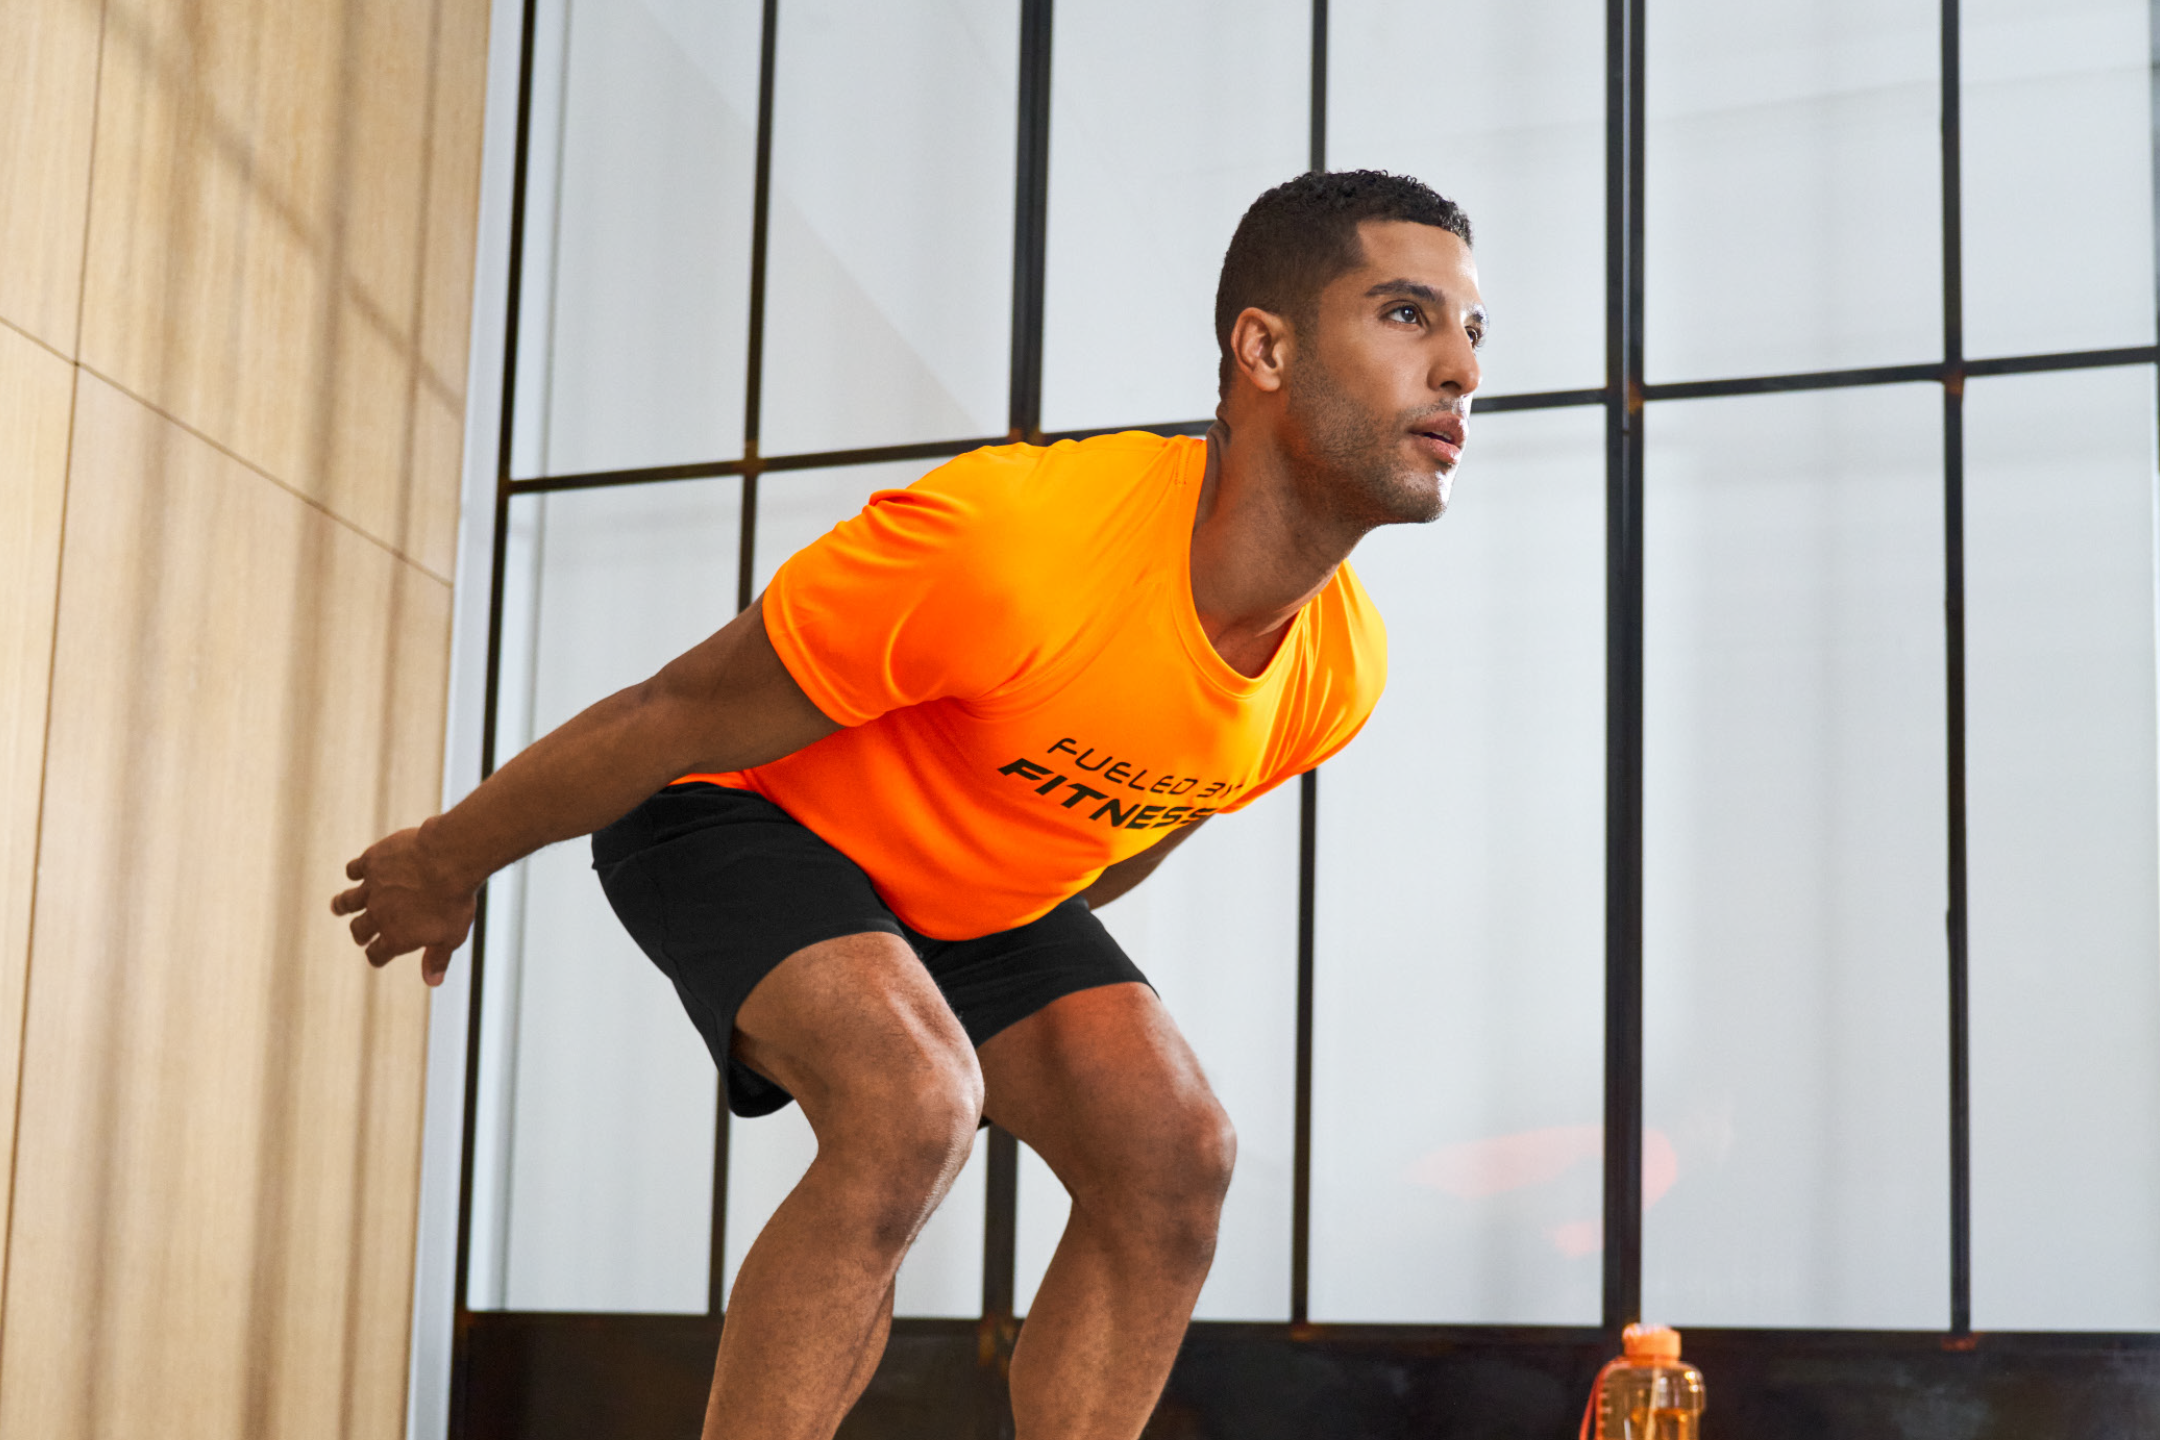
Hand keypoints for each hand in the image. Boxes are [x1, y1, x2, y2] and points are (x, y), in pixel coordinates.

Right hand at [330, 823, 478, 986]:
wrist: (448, 861)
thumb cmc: (455, 900)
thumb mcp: (452, 935)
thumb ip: (438, 958)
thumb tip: (433, 982)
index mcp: (396, 937)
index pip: (377, 954)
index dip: (377, 956)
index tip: (377, 955)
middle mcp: (378, 914)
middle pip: (359, 930)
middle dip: (360, 934)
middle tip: (360, 934)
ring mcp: (372, 887)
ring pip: (347, 900)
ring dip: (341, 905)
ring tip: (337, 906)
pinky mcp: (372, 862)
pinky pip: (354, 869)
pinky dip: (354, 871)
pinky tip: (357, 871)